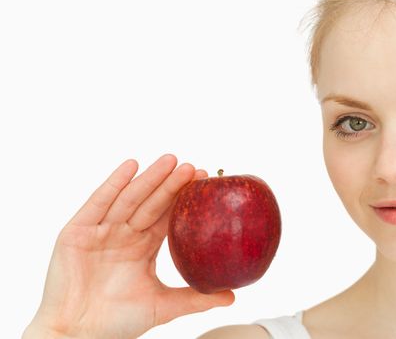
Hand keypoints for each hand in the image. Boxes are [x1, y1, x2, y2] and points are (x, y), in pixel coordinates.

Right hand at [24, 154, 234, 338]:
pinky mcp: (77, 232)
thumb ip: (195, 297)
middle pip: (151, 203)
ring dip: (149, 179)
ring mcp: (101, 231)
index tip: (204, 183)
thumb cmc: (117, 322)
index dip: (183, 200)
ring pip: (129, 198)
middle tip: (192, 167)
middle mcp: (123, 234)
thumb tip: (231, 297)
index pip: (166, 216)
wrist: (78, 336)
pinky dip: (113, 184)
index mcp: (142, 246)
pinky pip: (98, 203)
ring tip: (170, 161)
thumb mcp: (162, 306)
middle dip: (171, 184)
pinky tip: (131, 166)